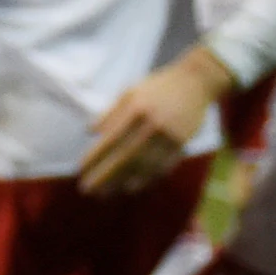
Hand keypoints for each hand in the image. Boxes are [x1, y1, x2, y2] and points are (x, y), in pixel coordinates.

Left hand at [77, 47, 237, 196]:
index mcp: (136, 109)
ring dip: (122, 182)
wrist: (195, 81)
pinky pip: (162, 167)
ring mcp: (169, 136)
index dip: (95, 156)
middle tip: (87, 189)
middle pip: (125, 157)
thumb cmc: (157, 87)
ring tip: (105, 193)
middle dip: (104, 176)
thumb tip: (89, 132)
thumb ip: (109, 113)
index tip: (80, 169)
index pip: (111, 139)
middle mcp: (152, 124)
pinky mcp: (182, 143)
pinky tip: (131, 186)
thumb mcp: (130, 92)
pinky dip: (145, 179)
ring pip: (143, 166)